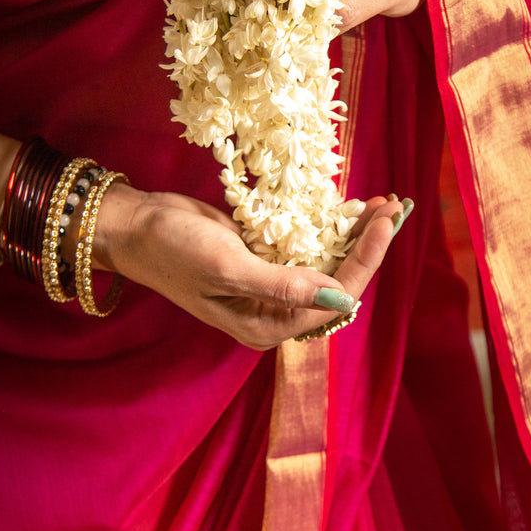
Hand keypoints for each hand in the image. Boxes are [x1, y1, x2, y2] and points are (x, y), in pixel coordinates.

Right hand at [91, 185, 406, 349]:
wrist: (134, 226)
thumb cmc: (172, 250)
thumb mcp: (227, 267)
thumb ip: (282, 286)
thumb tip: (337, 299)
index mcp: (265, 326)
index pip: (331, 300)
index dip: (363, 262)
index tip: (383, 224)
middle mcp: (273, 311)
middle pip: (336, 283)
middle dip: (367, 246)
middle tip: (395, 208)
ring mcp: (269, 284)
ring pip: (325, 262)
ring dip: (354, 234)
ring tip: (384, 204)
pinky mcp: (263, 258)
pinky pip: (306, 245)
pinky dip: (329, 227)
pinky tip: (350, 207)